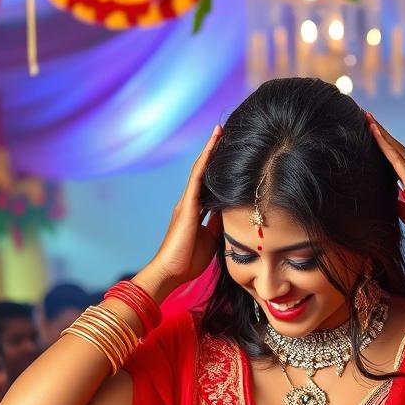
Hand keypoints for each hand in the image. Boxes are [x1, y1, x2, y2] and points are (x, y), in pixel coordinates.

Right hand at [149, 125, 224, 288]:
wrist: (171, 272)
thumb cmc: (189, 261)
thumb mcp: (212, 240)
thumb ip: (219, 224)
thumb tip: (233, 213)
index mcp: (195, 212)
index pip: (209, 186)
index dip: (218, 170)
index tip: (229, 153)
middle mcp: (189, 203)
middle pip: (203, 172)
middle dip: (214, 153)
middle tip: (225, 133)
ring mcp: (186, 202)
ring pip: (200, 170)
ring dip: (210, 150)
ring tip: (220, 132)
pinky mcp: (187, 206)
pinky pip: (197, 178)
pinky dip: (205, 161)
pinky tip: (213, 146)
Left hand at [366, 114, 404, 267]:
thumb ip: (402, 207)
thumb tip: (391, 200)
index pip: (402, 161)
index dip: (388, 146)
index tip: (374, 133)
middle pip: (400, 150)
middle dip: (383, 133)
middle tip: (367, 116)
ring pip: (399, 151)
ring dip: (382, 134)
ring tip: (367, 119)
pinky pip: (399, 162)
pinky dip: (386, 147)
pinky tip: (376, 134)